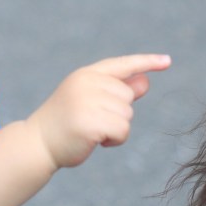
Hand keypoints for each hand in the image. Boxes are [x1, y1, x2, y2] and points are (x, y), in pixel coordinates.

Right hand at [28, 54, 171, 169]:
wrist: (37, 143)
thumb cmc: (66, 123)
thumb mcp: (91, 102)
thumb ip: (117, 91)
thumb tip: (145, 80)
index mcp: (86, 75)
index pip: (122, 65)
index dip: (147, 62)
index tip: (167, 61)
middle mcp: (87, 83)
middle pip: (128, 96)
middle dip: (118, 113)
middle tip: (93, 121)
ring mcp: (87, 101)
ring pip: (127, 115)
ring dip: (115, 129)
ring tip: (91, 131)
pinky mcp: (90, 122)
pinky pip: (122, 130)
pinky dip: (115, 140)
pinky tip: (95, 141)